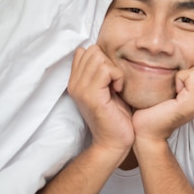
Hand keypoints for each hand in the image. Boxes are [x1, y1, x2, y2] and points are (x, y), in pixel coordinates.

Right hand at [67, 45, 133, 160]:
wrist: (114, 142)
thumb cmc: (116, 117)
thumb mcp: (108, 89)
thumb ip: (102, 73)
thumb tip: (104, 54)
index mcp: (76, 81)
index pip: (85, 51)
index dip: (102, 59)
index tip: (110, 77)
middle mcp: (74, 83)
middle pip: (93, 50)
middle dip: (109, 62)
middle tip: (115, 82)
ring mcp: (80, 89)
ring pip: (98, 57)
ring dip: (114, 70)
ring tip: (116, 86)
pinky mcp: (91, 95)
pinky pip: (106, 70)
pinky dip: (118, 77)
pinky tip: (119, 91)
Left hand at [132, 61, 193, 140]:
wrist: (147, 129)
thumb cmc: (158, 106)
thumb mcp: (181, 88)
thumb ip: (192, 76)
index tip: (187, 80)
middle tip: (182, 83)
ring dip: (189, 72)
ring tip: (178, 87)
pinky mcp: (192, 103)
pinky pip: (193, 76)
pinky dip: (180, 78)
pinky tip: (174, 91)